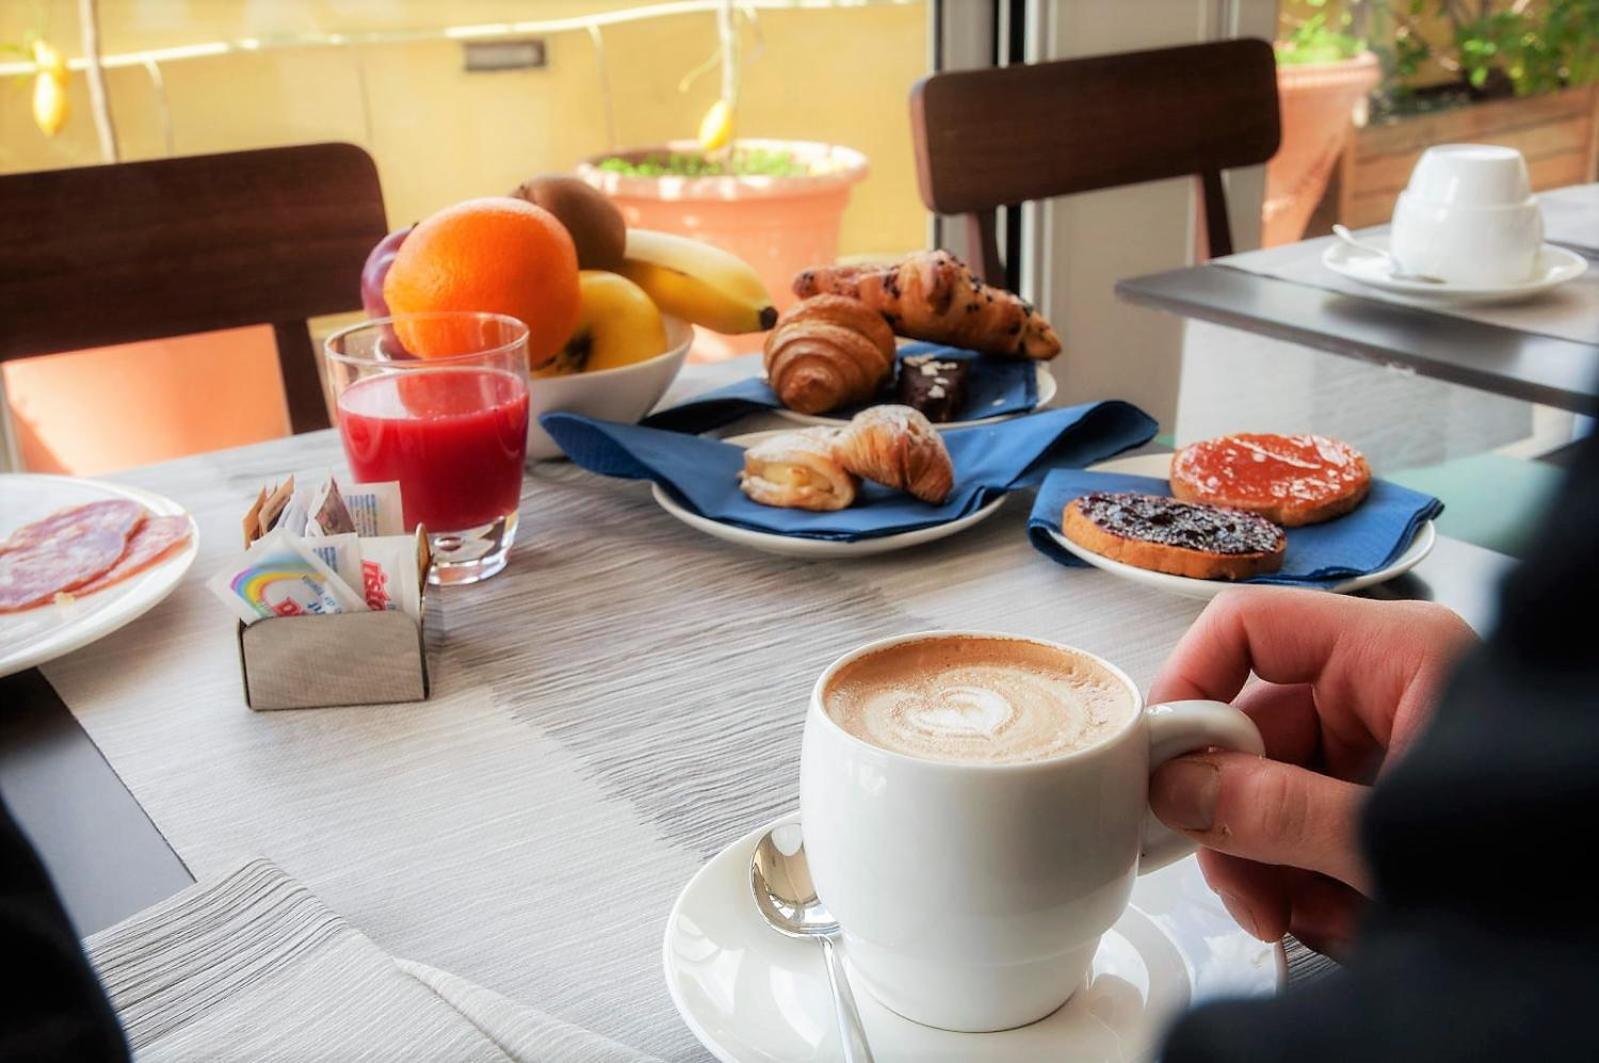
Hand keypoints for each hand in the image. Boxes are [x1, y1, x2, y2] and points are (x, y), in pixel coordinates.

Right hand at [1148, 589, 1475, 955]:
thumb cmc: (1548, 841)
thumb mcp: (1393, 838)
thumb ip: (1277, 811)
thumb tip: (1180, 791)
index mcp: (1396, 655)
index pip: (1251, 628)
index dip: (1191, 681)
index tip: (1154, 755)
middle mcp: (1388, 690)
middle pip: (1258, 723)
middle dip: (1232, 810)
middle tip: (1226, 878)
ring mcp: (1393, 747)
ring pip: (1279, 785)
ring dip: (1265, 858)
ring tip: (1284, 917)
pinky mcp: (1398, 802)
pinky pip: (1316, 822)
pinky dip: (1306, 877)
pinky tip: (1328, 921)